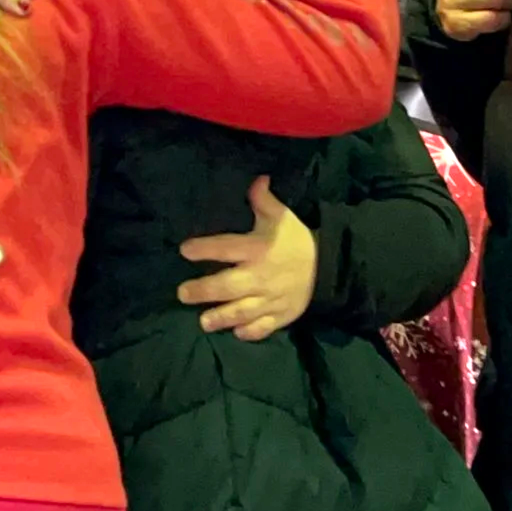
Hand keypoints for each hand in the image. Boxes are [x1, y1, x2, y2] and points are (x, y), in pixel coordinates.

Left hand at [176, 177, 317, 341]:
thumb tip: (256, 178)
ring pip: (242, 311)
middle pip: (228, 286)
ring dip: (221, 318)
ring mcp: (271, 299)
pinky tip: (236, 332)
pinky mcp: (282, 315)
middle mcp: (261, 276)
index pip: (227, 248)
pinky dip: (250, 332)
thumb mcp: (282, 215)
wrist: (330, 267)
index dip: (205, 248)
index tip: (184, 250)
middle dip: (204, 291)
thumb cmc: (297, 240)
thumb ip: (263, 199)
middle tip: (182, 293)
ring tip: (203, 322)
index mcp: (258, 249)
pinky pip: (264, 327)